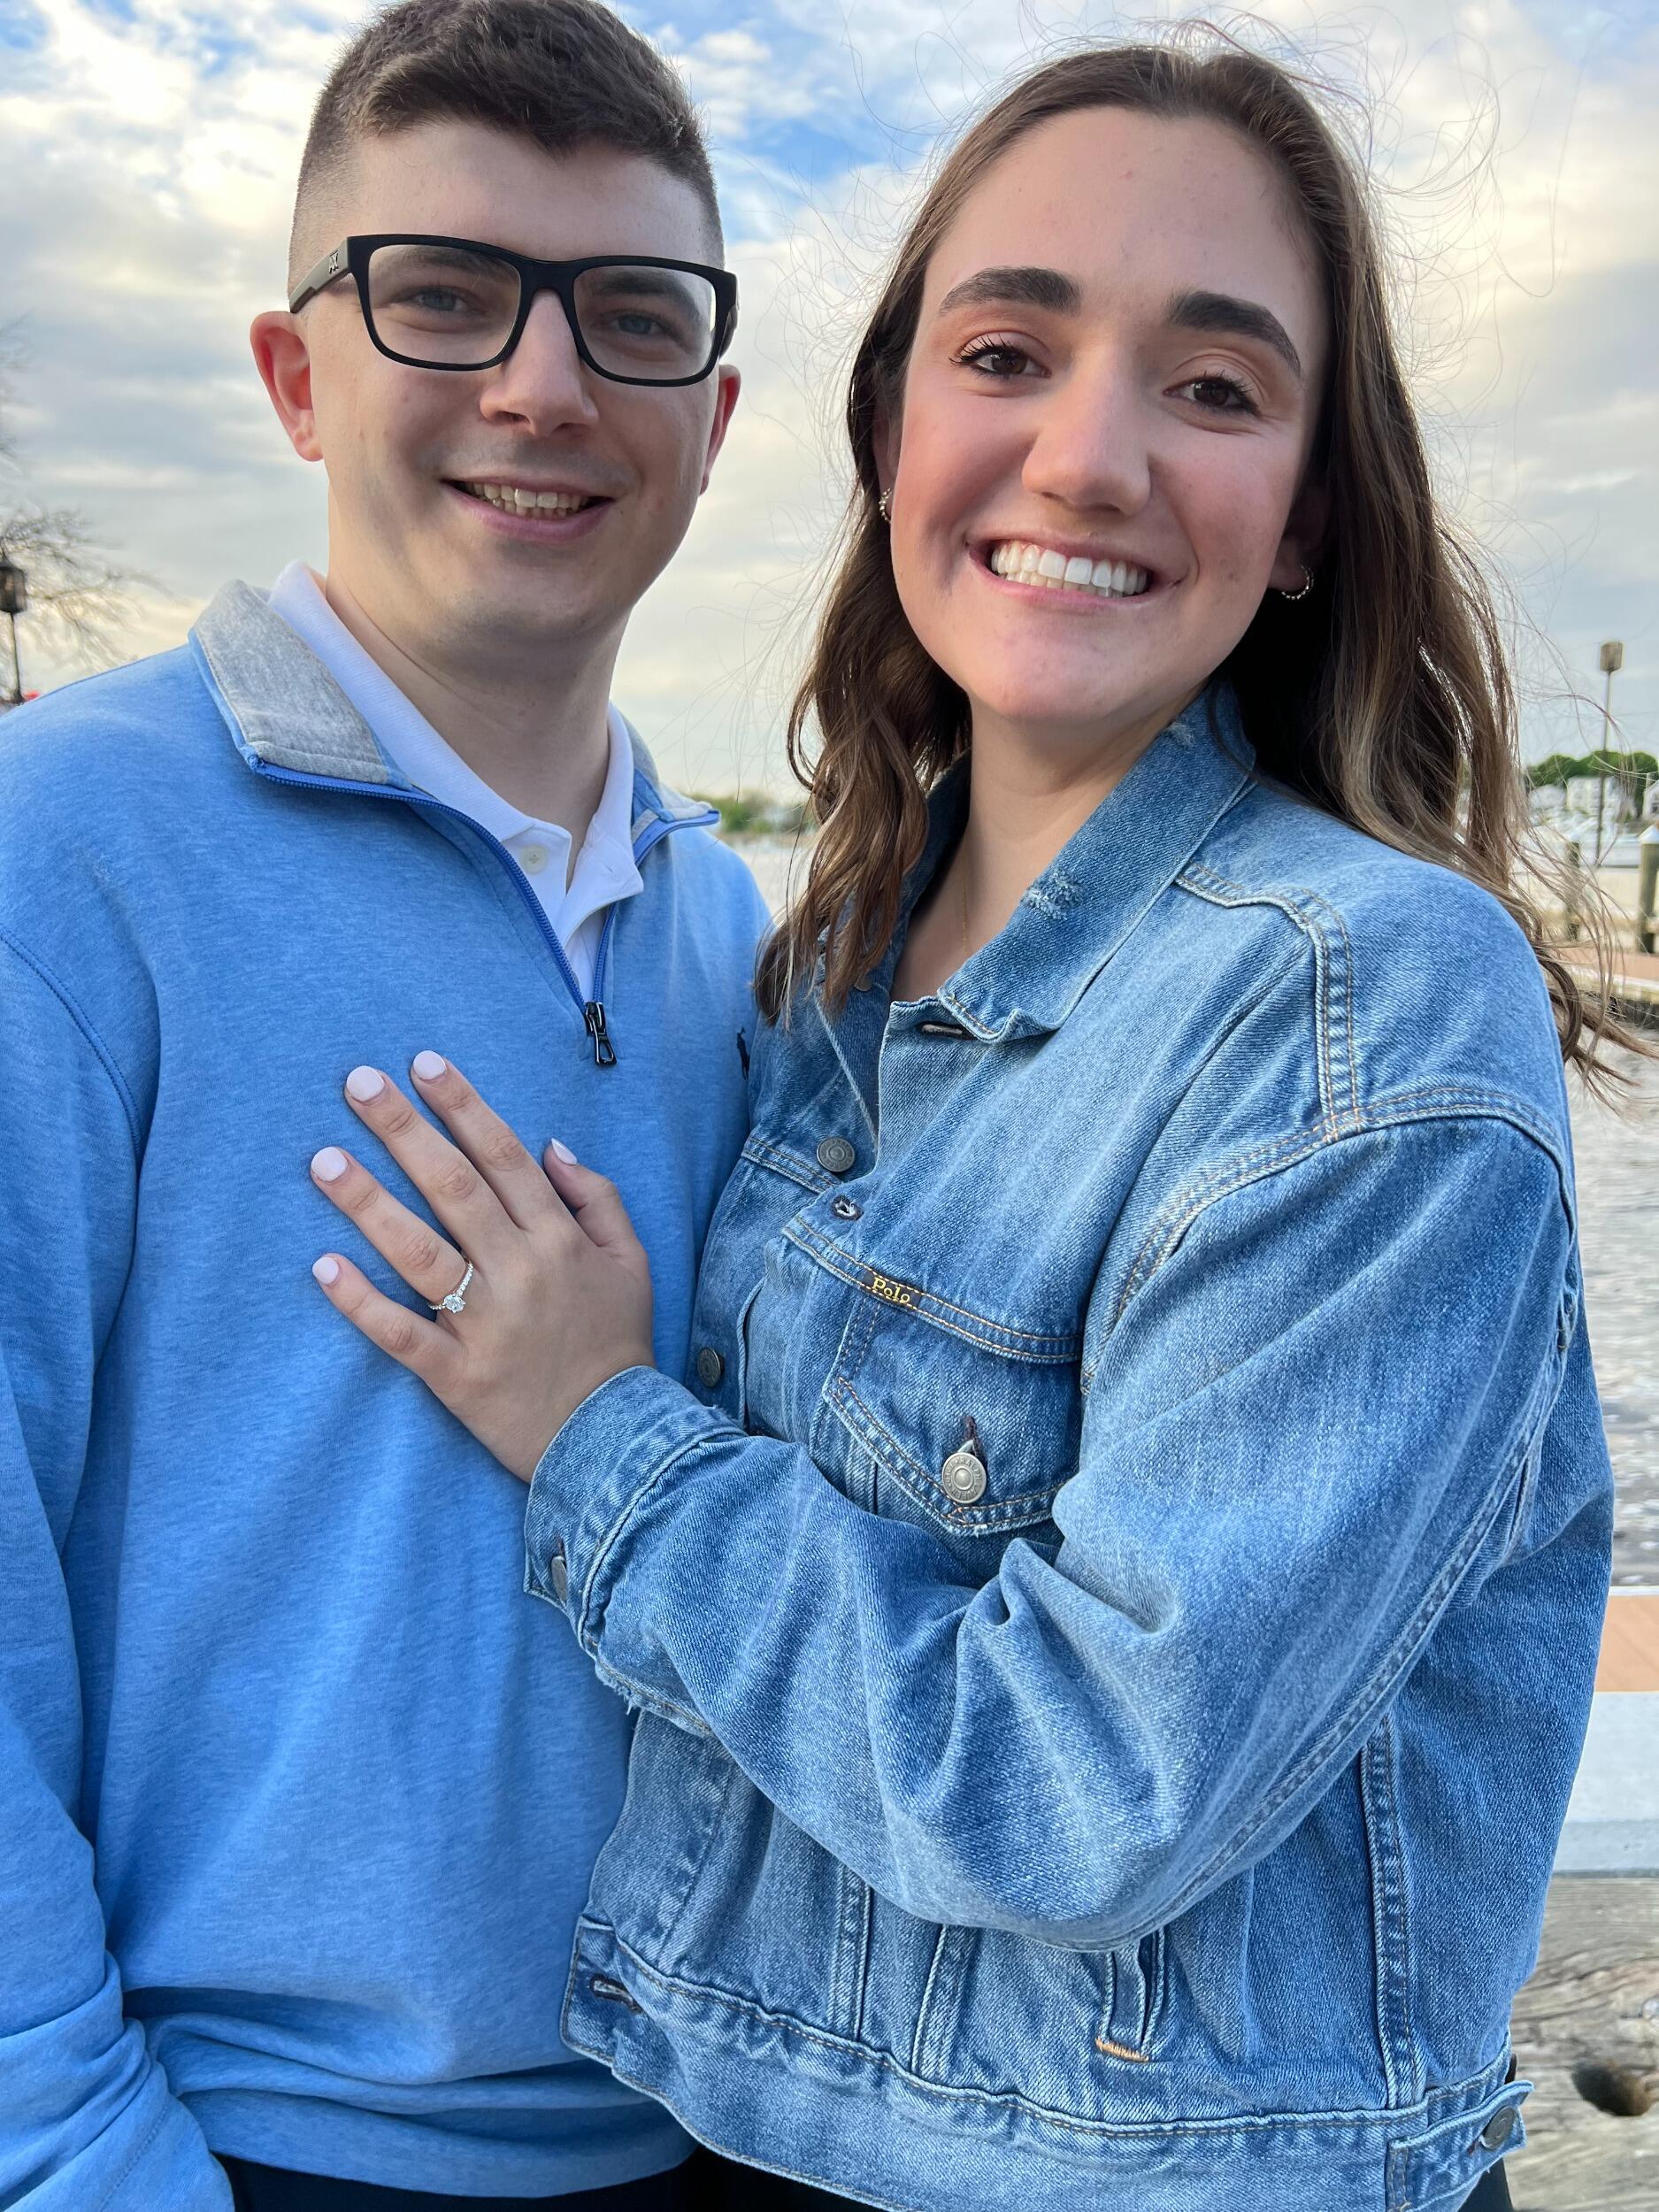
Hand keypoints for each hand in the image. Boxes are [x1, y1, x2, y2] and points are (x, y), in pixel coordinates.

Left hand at [307, 1052, 654, 1479]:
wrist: (615, 1440)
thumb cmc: (616, 1341)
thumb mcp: (631, 1260)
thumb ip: (597, 1197)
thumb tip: (549, 1145)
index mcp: (559, 1239)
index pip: (504, 1157)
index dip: (463, 1107)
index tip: (422, 1063)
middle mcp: (520, 1271)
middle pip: (453, 1188)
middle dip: (404, 1130)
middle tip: (357, 1083)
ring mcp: (485, 1324)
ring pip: (419, 1252)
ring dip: (368, 1203)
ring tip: (323, 1160)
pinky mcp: (456, 1374)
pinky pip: (401, 1334)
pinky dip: (362, 1303)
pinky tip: (323, 1267)